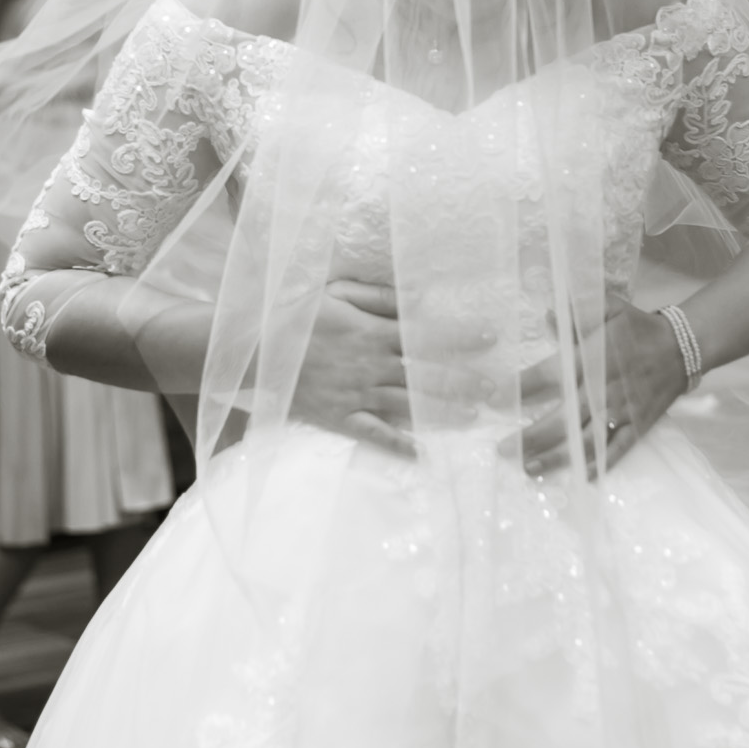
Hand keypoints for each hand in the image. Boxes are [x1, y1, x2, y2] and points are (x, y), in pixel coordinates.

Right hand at [290, 280, 495, 454]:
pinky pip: (373, 434)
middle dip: (463, 381)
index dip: (461, 337)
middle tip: (495, 388)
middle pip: (425, 375)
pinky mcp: (339, 417)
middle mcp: (369, 366)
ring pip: (407, 405)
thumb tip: (421, 296)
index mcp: (371, 333)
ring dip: (441, 412)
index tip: (490, 338)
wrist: (254, 350)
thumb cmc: (297, 315)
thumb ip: (380, 296)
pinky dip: (397, 445)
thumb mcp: (337, 293)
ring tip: (473, 417)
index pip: (427, 335)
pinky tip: (421, 454)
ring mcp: (355, 395)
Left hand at [515, 300, 688, 480]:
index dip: (521, 388)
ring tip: (530, 469)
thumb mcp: (609, 307)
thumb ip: (577, 311)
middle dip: (531, 436)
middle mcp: (602, 389)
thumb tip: (545, 315)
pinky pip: (617, 449)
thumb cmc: (640, 327)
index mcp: (591, 358)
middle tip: (504, 450)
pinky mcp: (638, 425)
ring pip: (584, 440)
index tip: (496, 399)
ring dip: (556, 457)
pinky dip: (600, 465)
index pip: (548, 375)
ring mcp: (621, 410)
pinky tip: (580, 477)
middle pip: (561, 418)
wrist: (685, 345)